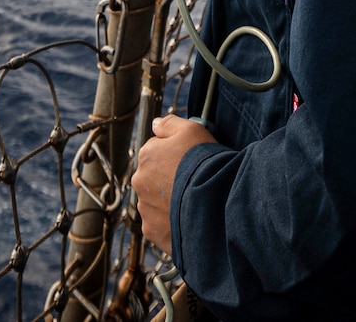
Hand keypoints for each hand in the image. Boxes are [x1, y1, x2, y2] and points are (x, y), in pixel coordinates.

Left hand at [131, 114, 216, 250]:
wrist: (215, 204)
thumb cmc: (204, 164)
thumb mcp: (192, 130)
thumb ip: (170, 124)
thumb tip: (155, 124)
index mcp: (146, 155)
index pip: (156, 152)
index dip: (174, 157)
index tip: (188, 163)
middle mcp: (139, 181)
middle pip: (153, 178)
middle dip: (168, 181)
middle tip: (191, 184)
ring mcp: (145, 208)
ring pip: (155, 202)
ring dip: (169, 203)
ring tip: (192, 204)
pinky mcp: (152, 230)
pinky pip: (160, 224)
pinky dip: (171, 223)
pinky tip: (188, 219)